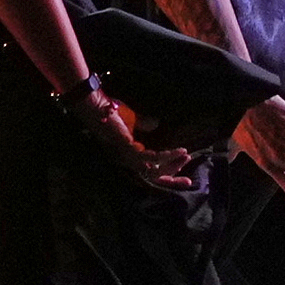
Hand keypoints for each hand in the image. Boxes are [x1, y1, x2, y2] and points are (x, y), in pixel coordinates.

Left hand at [65, 85, 195, 192]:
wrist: (96, 104)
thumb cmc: (110, 111)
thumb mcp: (131, 119)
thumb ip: (144, 123)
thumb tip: (156, 123)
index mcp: (127, 156)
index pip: (148, 172)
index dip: (165, 174)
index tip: (183, 176)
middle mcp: (126, 161)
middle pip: (152, 178)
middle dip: (172, 178)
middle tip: (189, 180)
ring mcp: (126, 156)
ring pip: (153, 171)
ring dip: (172, 165)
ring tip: (185, 156)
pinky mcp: (128, 150)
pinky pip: (152, 158)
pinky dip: (167, 156)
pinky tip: (179, 151)